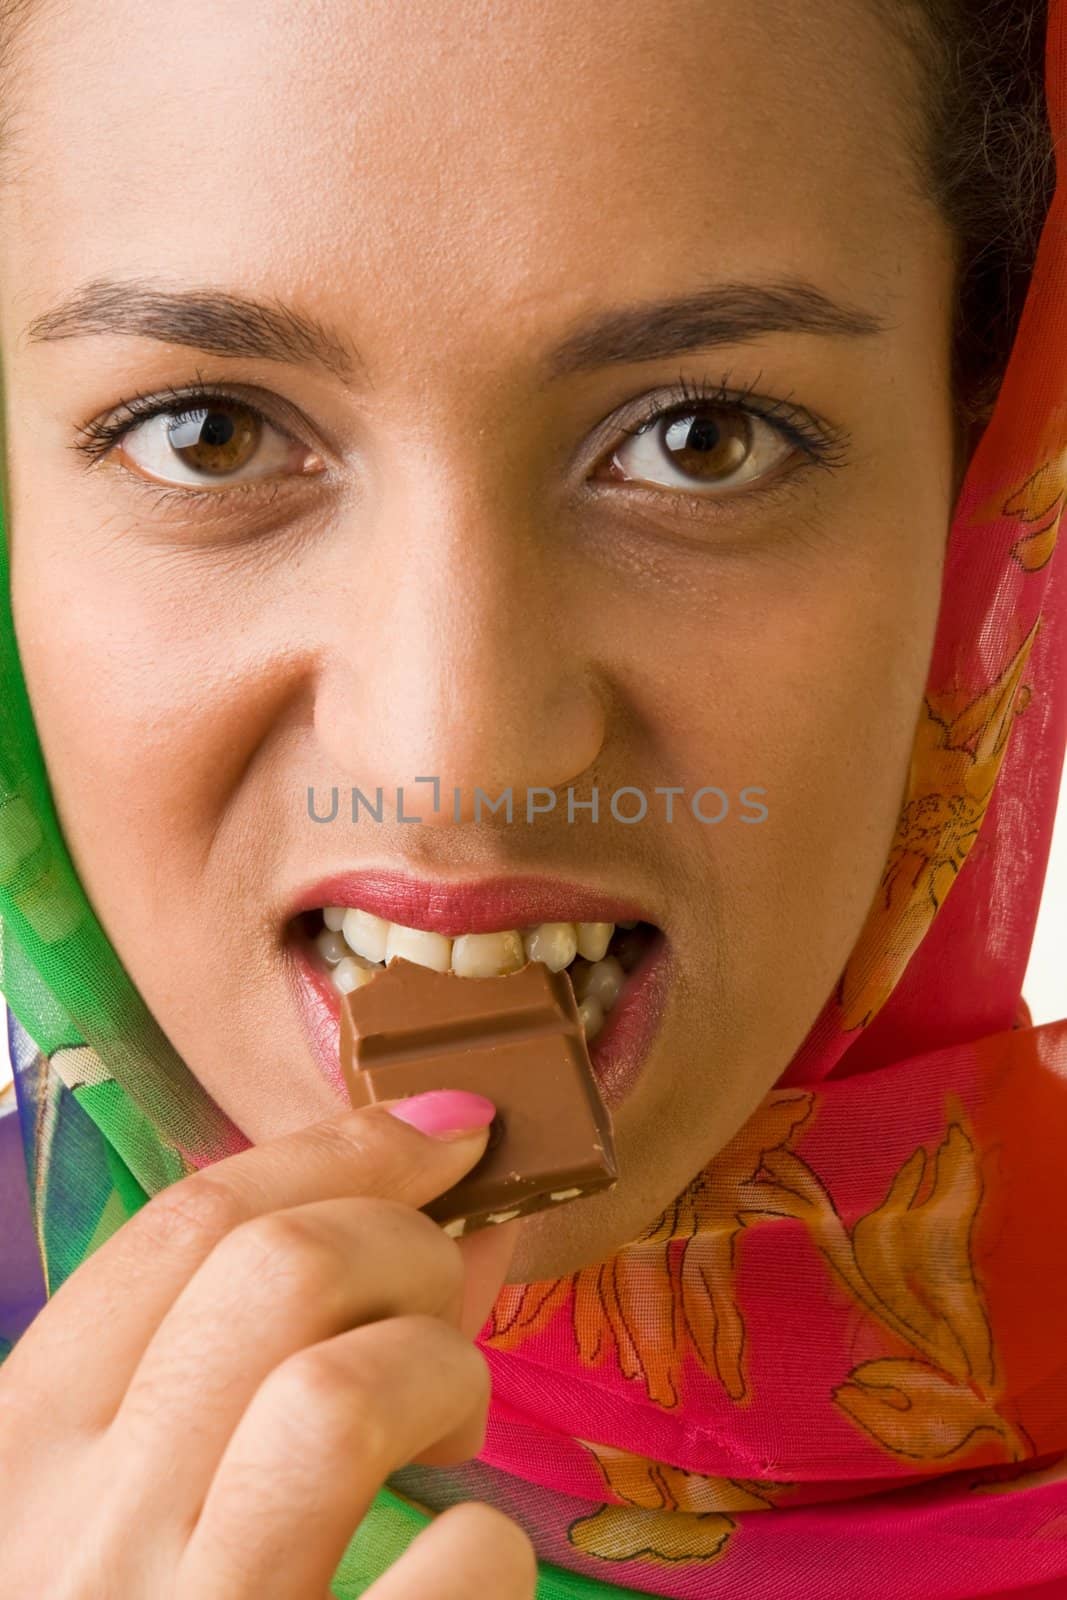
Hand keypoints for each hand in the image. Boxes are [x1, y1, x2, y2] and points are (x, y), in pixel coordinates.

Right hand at [0, 1091, 536, 1598]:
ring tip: (454, 1409)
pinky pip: (449, 1568)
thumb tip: (433, 1211)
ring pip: (345, 1392)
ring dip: (444, 1366)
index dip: (337, 1146)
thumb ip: (233, 1358)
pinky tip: (455, 1563)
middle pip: (277, 1276)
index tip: (445, 1125)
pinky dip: (484, 1541)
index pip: (180, 1226)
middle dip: (403, 1239)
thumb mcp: (119, 1494)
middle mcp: (84, 1538)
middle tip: (447, 1281)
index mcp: (19, 1453)